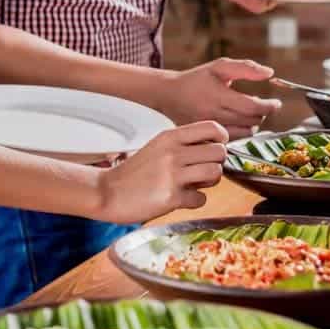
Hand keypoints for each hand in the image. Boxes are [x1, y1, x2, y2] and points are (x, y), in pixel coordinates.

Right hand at [97, 121, 227, 222]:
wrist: (107, 192)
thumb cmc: (135, 172)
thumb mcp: (158, 147)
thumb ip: (183, 145)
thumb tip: (215, 148)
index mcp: (170, 137)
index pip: (212, 128)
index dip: (222, 139)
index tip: (217, 147)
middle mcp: (173, 152)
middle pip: (219, 152)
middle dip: (217, 163)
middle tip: (204, 170)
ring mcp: (173, 175)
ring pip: (216, 173)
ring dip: (210, 182)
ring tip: (195, 184)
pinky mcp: (172, 197)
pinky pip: (201, 198)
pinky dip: (194, 201)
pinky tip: (181, 198)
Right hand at [158, 57, 281, 138]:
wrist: (169, 95)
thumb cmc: (196, 79)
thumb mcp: (219, 67)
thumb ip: (246, 68)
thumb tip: (270, 73)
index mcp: (218, 96)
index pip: (253, 107)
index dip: (269, 106)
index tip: (276, 103)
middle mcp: (213, 115)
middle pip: (251, 121)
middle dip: (263, 113)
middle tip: (263, 105)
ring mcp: (209, 129)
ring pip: (245, 133)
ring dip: (254, 124)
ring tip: (251, 114)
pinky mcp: (206, 138)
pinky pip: (234, 140)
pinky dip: (242, 132)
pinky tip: (240, 122)